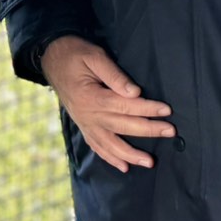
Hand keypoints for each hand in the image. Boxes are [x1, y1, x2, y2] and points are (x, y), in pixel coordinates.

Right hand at [42, 36, 172, 172]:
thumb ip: (114, 75)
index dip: (147, 108)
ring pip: (110, 144)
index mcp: (91, 96)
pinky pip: (97, 147)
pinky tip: (124, 167)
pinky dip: (110, 158)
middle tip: (170, 131)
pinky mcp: (82, 126)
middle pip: (122, 126)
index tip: (166, 110)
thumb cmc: (74, 54)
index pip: (124, 105)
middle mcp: (88, 114)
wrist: (50, 59)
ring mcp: (84, 123)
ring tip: (149, 162)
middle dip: (148, 130)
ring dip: (130, 154)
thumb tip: (135, 93)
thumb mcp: (93, 56)